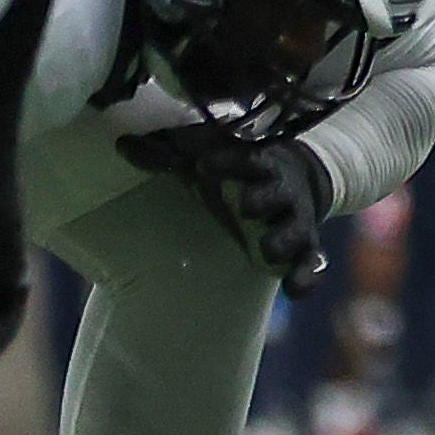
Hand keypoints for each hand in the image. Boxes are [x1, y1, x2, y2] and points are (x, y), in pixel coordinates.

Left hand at [119, 122, 334, 291]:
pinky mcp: (305, 246)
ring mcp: (294, 220)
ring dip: (284, 240)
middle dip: (264, 199)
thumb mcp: (209, 153)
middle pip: (277, 193)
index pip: (246, 158)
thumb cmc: (237, 165)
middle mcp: (280, 191)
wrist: (297, 173)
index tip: (204, 165)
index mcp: (257, 163)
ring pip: (297, 230)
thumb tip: (121, 145)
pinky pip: (313, 262)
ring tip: (267, 250)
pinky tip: (293, 289)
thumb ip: (168, 152)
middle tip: (245, 205)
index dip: (229, 161)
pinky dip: (306, 275)